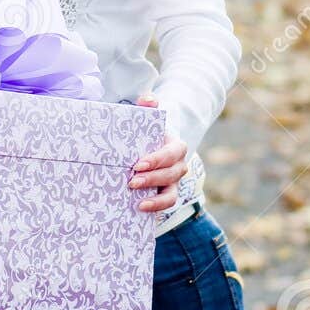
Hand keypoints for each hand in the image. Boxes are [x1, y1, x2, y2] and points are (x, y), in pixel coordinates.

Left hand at [130, 96, 187, 213]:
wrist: (150, 148)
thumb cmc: (147, 133)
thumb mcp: (148, 118)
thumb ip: (148, 105)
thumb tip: (147, 99)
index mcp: (176, 147)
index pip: (170, 154)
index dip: (157, 160)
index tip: (138, 165)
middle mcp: (178, 166)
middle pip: (170, 175)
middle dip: (152, 179)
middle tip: (132, 181)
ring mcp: (173, 183)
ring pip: (171, 194)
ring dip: (156, 199)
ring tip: (139, 202)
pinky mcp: (165, 195)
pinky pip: (165, 205)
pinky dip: (156, 209)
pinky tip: (140, 209)